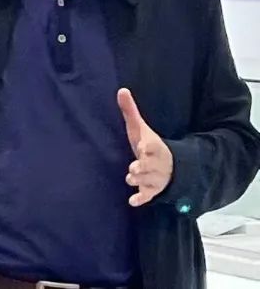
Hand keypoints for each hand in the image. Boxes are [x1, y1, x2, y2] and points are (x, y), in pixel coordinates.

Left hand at [118, 88, 173, 206]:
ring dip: (140, 181)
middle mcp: (156, 164)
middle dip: (143, 167)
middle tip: (134, 168)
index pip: (153, 147)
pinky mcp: (153, 190)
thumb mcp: (140, 128)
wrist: (169, 165)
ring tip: (131, 178)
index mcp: (154, 147)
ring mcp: (156, 178)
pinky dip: (141, 199)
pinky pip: (148, 196)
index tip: (143, 146)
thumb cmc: (148, 144)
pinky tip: (132, 201)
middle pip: (150, 167)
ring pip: (149, 181)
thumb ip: (130, 111)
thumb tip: (121, 89)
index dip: (148, 147)